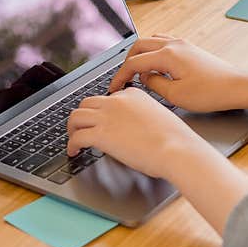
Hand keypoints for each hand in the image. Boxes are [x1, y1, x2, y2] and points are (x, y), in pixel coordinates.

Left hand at [66, 87, 209, 178]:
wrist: (176, 149)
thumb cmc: (174, 139)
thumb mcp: (158, 118)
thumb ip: (142, 118)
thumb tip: (133, 130)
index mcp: (133, 94)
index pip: (109, 98)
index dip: (102, 111)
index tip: (101, 120)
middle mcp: (117, 101)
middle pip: (87, 103)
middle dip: (82, 116)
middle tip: (81, 127)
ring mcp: (107, 116)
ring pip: (76, 116)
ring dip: (72, 128)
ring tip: (73, 139)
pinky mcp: (100, 134)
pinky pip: (76, 137)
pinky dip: (71, 145)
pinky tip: (74, 152)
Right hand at [109, 35, 247, 112]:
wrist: (236, 86)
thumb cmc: (211, 92)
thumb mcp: (176, 95)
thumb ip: (154, 84)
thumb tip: (144, 77)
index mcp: (167, 55)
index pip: (134, 63)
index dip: (120, 76)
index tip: (114, 88)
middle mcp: (174, 44)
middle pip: (139, 46)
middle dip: (127, 62)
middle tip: (123, 79)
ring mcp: (183, 44)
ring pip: (151, 41)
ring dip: (140, 54)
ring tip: (137, 71)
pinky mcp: (190, 48)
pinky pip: (163, 43)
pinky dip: (153, 52)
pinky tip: (155, 65)